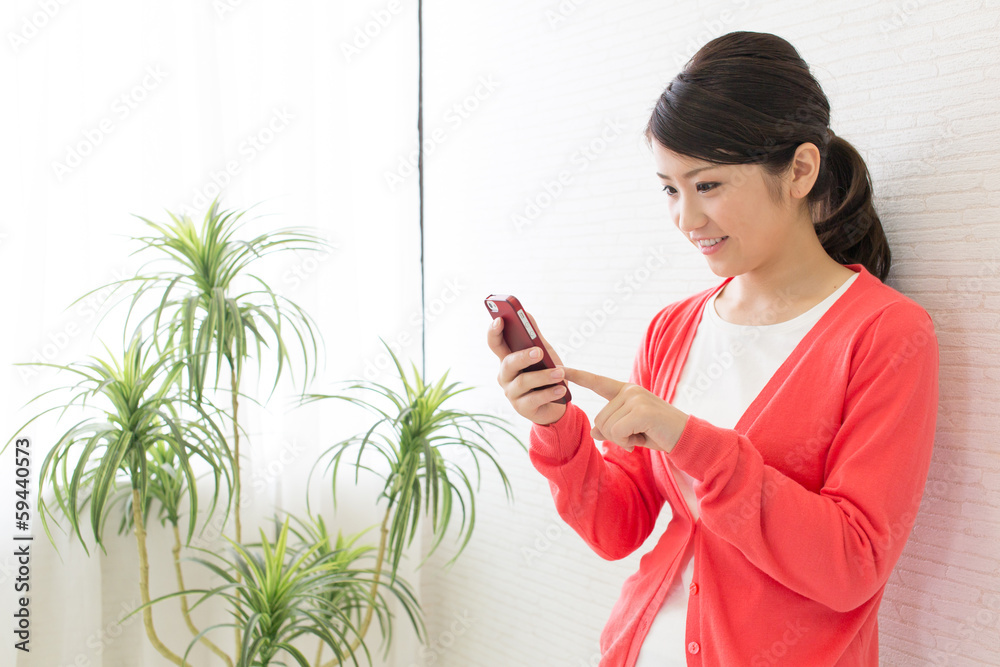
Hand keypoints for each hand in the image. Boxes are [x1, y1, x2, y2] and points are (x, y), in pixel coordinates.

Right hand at [487, 311, 568, 425]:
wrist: (556, 404)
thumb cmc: (546, 373)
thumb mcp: (543, 352)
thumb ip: (534, 335)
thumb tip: (526, 313)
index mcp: (507, 359)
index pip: (495, 343)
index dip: (494, 332)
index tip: (500, 320)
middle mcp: (505, 376)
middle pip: (508, 363)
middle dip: (523, 357)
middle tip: (539, 351)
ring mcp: (511, 393)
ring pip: (523, 382)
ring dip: (544, 376)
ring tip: (560, 373)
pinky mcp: (522, 408)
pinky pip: (534, 399)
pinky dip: (549, 393)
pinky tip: (561, 389)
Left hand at [561, 367, 687, 452]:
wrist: (686, 438)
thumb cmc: (658, 433)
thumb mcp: (630, 431)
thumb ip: (611, 428)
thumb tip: (593, 431)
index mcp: (626, 391)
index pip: (597, 381)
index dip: (578, 375)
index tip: (560, 368)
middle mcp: (630, 391)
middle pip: (599, 419)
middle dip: (613, 435)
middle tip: (635, 435)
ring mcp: (636, 399)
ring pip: (607, 427)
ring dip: (621, 439)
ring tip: (641, 435)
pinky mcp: (642, 411)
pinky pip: (617, 432)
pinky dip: (626, 442)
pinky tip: (641, 439)